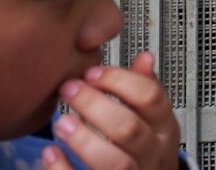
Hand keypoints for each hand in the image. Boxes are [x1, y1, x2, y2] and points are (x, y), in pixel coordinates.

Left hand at [42, 52, 181, 169]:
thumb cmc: (146, 153)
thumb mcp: (155, 122)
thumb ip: (146, 91)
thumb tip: (145, 57)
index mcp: (164, 129)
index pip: (150, 97)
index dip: (119, 80)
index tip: (92, 73)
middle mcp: (153, 154)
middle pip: (129, 128)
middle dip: (96, 106)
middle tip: (69, 90)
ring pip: (115, 162)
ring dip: (84, 140)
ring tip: (61, 122)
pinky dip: (65, 169)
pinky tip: (51, 152)